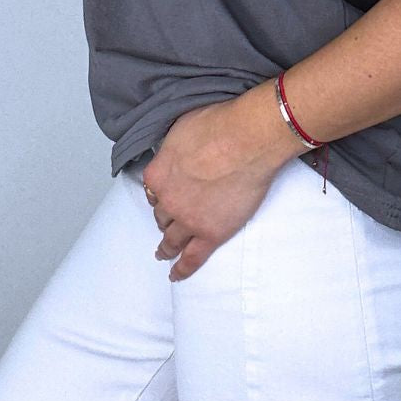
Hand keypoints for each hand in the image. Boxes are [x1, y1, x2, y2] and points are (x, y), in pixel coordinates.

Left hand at [141, 94, 282, 282]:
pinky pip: (193, 258)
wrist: (248, 139)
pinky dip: (182, 269)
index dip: (160, 192)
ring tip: (163, 253)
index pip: (153, 189)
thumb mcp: (183, 127)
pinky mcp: (212, 233)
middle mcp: (169, 199)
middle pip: (162, 215)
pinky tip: (176, 275)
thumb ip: (174, 146)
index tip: (165, 194)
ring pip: (172, 239)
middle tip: (166, 223)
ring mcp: (189, 219)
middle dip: (164, 218)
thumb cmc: (220, 125)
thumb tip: (177, 148)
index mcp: (159, 173)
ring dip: (166, 247)